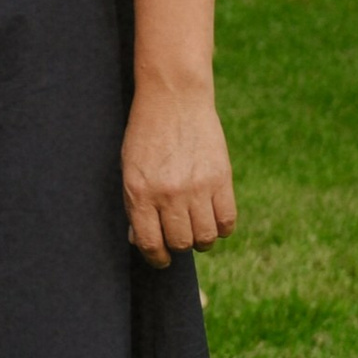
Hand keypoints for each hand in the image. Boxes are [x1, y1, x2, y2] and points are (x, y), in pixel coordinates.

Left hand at [122, 82, 236, 265]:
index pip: (150, 244)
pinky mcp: (221, 179)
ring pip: (205, 237)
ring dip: (201, 239)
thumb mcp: (130, 169)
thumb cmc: (146, 135)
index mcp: (140, 193)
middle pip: (180, 243)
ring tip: (195, 228)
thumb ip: (135, 205)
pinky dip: (221, 228)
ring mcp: (197, 188)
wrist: (173, 99)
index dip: (156, 258)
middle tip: (177, 236)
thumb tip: (140, 240)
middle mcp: (169, 194)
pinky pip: (227, 222)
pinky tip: (213, 219)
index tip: (161, 258)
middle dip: (178, 246)